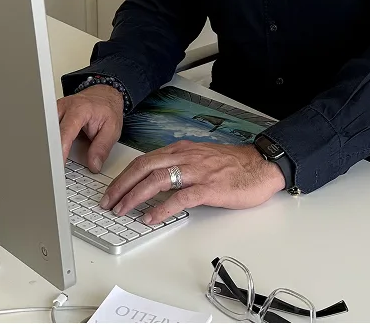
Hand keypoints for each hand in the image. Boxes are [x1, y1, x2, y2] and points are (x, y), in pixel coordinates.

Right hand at [56, 84, 124, 171]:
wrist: (104, 95)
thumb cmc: (107, 109)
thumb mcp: (112, 129)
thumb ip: (102, 148)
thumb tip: (93, 165)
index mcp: (79, 110)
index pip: (65, 132)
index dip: (60, 150)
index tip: (58, 164)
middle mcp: (64, 108)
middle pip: (50, 131)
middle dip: (49, 150)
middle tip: (52, 168)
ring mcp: (56, 110)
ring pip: (46, 131)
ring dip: (48, 146)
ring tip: (51, 163)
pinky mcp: (53, 116)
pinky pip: (48, 130)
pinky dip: (49, 142)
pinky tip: (51, 153)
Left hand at [99, 141, 285, 224]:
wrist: (262, 165)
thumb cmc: (234, 164)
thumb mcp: (201, 158)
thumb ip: (180, 165)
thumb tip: (158, 181)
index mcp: (182, 150)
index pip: (144, 160)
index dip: (124, 176)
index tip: (111, 191)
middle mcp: (186, 158)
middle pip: (144, 168)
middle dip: (121, 185)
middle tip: (108, 202)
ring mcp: (197, 172)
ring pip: (158, 180)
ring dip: (135, 196)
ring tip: (123, 210)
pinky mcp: (209, 188)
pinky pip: (180, 198)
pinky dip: (162, 208)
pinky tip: (151, 218)